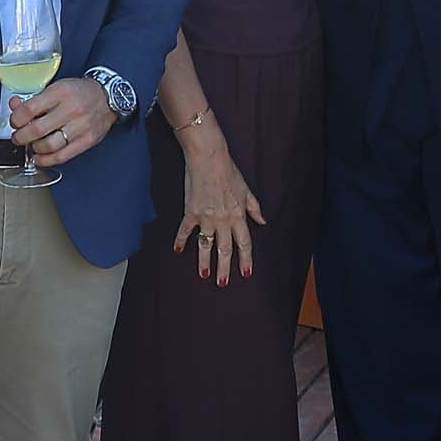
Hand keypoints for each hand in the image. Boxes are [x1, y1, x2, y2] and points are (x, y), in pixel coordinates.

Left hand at [11, 76, 115, 169]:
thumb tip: (15, 106)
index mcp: (61, 92)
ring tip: (31, 145)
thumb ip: (35, 99)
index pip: (30, 109)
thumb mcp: (57, 88)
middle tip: (18, 137)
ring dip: (33, 148)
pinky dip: (46, 160)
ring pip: (48, 145)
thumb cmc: (80, 92)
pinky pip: (62, 156)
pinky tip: (39, 157)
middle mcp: (71, 109)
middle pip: (37, 130)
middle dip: (21, 137)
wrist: (108, 96)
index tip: (15, 122)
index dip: (16, 119)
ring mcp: (80, 127)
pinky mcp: (86, 141)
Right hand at [173, 124, 265, 286]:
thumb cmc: (228, 171)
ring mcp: (206, 217)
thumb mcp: (246, 189)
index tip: (246, 273)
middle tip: (223, 283)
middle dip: (225, 268)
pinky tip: (178, 250)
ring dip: (204, 261)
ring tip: (203, 274)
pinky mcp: (191, 212)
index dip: (246, 259)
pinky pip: (185, 231)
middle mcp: (224, 220)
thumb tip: (262, 220)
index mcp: (239, 215)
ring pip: (206, 245)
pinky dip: (180, 241)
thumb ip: (254, 208)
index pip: (244, 243)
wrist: (208, 158)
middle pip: (225, 249)